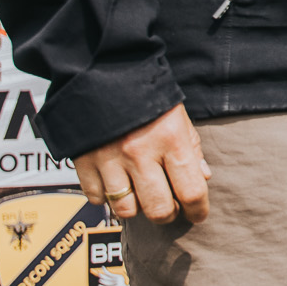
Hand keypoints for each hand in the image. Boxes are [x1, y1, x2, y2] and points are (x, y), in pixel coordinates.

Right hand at [72, 103, 210, 223]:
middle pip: (158, 209)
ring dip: (136, 207)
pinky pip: (96, 198)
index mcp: (171, 139)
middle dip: (167, 214)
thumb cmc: (148, 96)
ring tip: (140, 193)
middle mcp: (140, 153)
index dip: (198, 210)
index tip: (198, 214)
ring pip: (125, 209)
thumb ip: (192, 149)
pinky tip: (114, 183)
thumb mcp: (178, 117)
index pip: (191, 191)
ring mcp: (109, 159)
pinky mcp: (83, 162)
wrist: (103, 71)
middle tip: (169, 207)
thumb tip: (202, 178)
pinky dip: (106, 197)